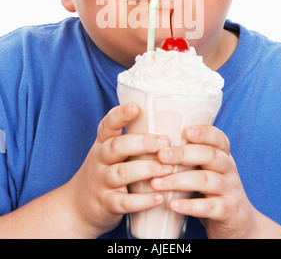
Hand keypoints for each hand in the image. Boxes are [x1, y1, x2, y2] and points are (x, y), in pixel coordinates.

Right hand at [66, 103, 172, 237]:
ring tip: (168, 168)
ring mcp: (101, 182)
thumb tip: (167, 120)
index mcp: (102, 143)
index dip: (120, 115)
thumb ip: (129, 139)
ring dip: (147, 169)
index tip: (135, 107)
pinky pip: (124, 202)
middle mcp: (100, 160)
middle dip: (143, 142)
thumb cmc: (104, 172)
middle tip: (166, 141)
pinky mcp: (106, 204)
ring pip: (122, 173)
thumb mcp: (109, 152)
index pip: (107, 125)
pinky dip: (142, 200)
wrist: (77, 207)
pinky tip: (160, 197)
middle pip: (117, 146)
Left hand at [150, 125, 257, 238]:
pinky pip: (209, 207)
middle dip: (184, 154)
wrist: (239, 222)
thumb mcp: (206, 169)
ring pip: (206, 180)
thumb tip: (154, 142)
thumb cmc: (212, 189)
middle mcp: (229, 169)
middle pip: (210, 155)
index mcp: (223, 155)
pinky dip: (190, 206)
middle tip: (161, 155)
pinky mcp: (227, 212)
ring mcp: (230, 190)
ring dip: (179, 181)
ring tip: (157, 183)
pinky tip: (172, 205)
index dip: (204, 133)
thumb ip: (189, 156)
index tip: (186, 131)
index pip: (218, 138)